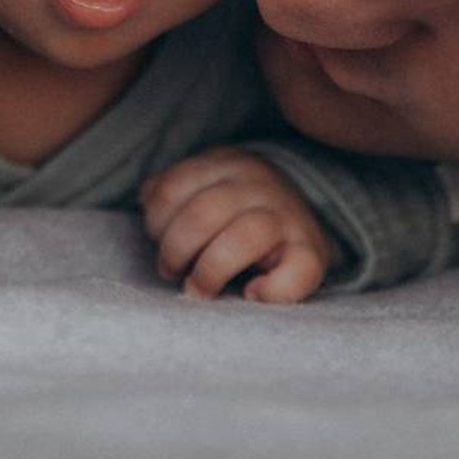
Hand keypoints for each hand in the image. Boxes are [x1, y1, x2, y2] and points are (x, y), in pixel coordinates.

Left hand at [140, 148, 334, 303]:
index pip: (175, 187)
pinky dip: (270, 291)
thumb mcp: (208, 185)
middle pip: (203, 213)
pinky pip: (296, 272)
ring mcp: (287, 216)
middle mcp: (259, 184)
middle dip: (175, 250)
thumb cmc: (238, 210)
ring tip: (198, 290)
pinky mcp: (313, 252)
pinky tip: (252, 295)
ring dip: (209, 271)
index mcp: (227, 164)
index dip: (156, 221)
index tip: (157, 242)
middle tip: (172, 272)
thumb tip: (145, 199)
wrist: (302, 218)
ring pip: (243, 237)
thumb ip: (174, 190)